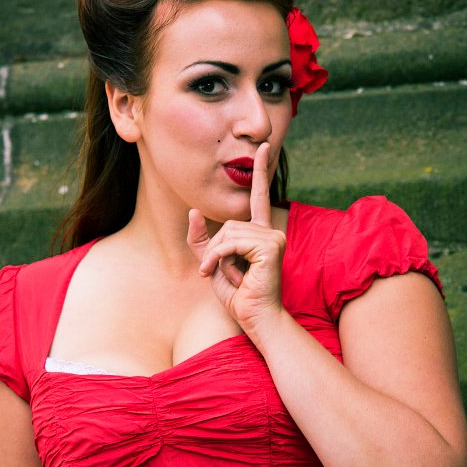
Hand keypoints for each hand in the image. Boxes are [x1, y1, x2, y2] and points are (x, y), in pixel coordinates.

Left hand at [186, 142, 286, 334]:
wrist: (256, 319)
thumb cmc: (239, 296)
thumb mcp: (213, 265)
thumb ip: (202, 240)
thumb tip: (193, 211)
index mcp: (260, 233)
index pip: (259, 196)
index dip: (260, 171)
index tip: (263, 147)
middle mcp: (269, 231)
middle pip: (228, 224)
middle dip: (215, 250)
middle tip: (218, 273)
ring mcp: (273, 238)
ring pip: (227, 234)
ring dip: (216, 258)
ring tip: (224, 276)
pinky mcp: (270, 248)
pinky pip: (232, 244)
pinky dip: (220, 260)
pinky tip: (226, 275)